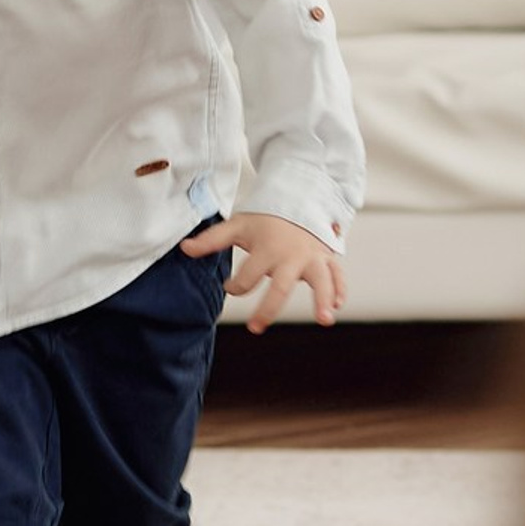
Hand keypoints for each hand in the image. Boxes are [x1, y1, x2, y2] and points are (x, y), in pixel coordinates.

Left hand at [180, 212, 344, 333]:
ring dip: (323, 299)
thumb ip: (212, 239)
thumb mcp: (237, 225)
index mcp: (268, 248)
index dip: (235, 286)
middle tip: (255, 327)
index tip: (229, 286)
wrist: (297, 198)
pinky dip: (339, 290)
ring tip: (324, 320)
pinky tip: (336, 307)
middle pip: (281, 286)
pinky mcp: (327, 258)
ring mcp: (313, 257)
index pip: (248, 275)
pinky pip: (338, 275)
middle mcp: (292, 255)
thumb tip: (184, 249)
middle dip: (268, 308)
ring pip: (322, 280)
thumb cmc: (265, 219)